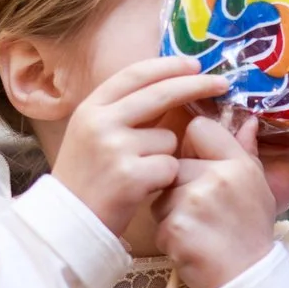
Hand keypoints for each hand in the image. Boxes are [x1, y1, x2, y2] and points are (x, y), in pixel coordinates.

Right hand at [53, 56, 229, 234]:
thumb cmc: (88, 179)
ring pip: (168, 138)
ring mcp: (114, 148)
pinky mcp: (130, 176)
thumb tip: (170, 86)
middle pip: (160, 94)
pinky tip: (143, 190)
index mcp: (91, 108)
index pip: (135, 74)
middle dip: (195, 85)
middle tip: (221, 83)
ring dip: (167, 156)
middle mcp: (100, 122)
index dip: (168, 66)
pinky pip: (170, 166)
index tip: (193, 64)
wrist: (68, 223)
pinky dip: (165, 179)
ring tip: (140, 175)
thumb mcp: (92, 134)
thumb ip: (123, 112)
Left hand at [154, 113, 278, 287]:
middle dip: (179, 186)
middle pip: (174, 164)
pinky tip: (191, 245)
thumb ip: (246, 151)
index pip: (198, 128)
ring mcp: (194, 201)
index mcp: (238, 163)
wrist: (245, 280)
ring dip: (171, 211)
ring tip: (198, 229)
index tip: (203, 167)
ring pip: (162, 193)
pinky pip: (158, 220)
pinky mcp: (176, 226)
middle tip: (202, 210)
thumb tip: (249, 121)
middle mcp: (217, 176)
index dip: (194, 147)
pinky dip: (169, 235)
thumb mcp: (257, 187)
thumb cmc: (251, 233)